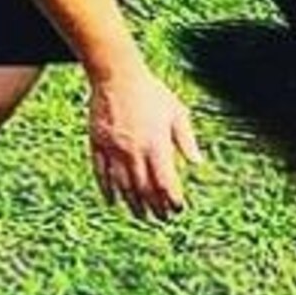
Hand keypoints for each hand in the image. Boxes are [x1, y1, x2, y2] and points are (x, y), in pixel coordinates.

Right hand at [87, 68, 203, 218]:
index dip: (172, 199)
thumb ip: (186, 140)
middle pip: (144, 189)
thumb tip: (197, 163)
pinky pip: (101, 174)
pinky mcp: (98, 145)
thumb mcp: (176, 112)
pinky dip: (108, 191)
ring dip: (133, 204)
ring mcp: (114, 149)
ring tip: (142, 216)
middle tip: (162, 219)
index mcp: (156, 144)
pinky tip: (114, 202)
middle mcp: (134, 151)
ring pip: (123, 186)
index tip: (178, 209)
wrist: (116, 76)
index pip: (165, 182)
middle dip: (154, 207)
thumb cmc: (151, 92)